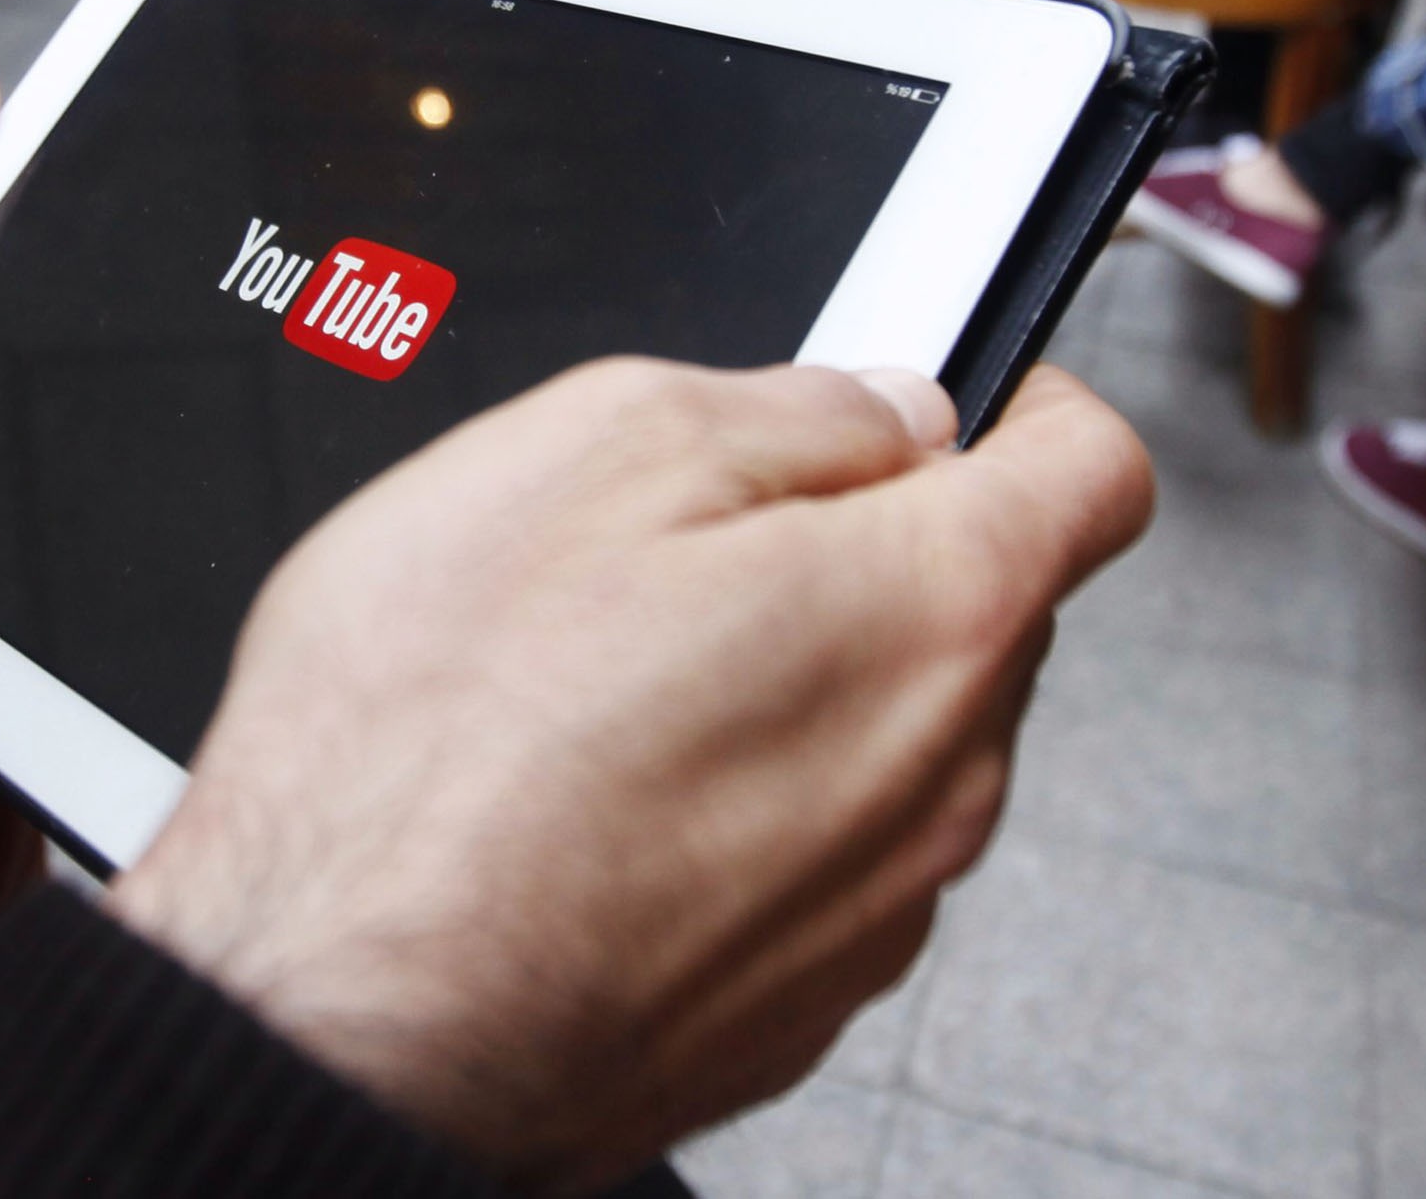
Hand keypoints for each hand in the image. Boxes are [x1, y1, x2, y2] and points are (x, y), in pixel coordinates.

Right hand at [108, 361, 1152, 1193]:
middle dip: (866, 549)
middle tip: (689, 541)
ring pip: (886, 737)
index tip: (948, 398)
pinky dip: (731, 813)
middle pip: (979, 608)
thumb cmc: (425, 756)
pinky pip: (808, 857)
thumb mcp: (587, 449)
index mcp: (929, 612)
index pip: (1096, 470)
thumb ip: (787, 407)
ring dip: (787, 687)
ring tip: (600, 685)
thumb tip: (877, 411)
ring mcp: (875, 912)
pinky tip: (586, 802)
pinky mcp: (792, 1006)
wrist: (328, 1027)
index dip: (1023, 401)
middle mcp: (941, 777)